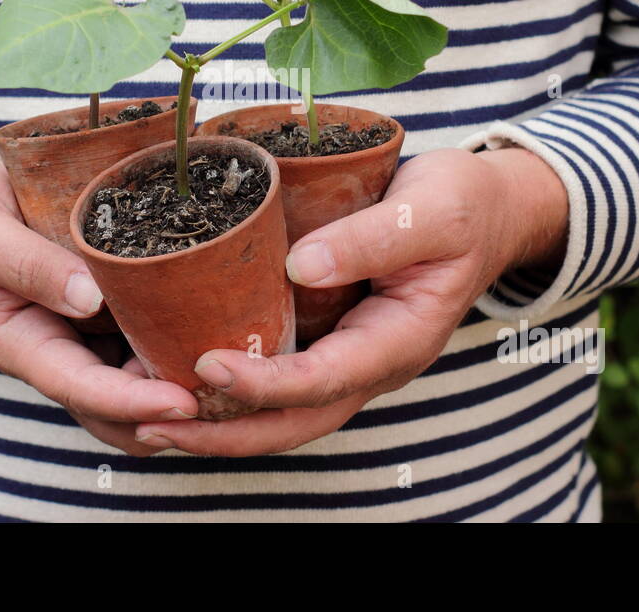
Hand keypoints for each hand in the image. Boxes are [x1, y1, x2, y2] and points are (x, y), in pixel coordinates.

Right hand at [0, 147, 197, 454]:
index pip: (80, 390)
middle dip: (167, 414)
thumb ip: (25, 264)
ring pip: (138, 380)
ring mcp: (86, 332)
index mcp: (21, 343)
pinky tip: (222, 325)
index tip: (182, 404)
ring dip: (182, 384)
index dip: (131, 403)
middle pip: (116, 408)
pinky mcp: (110, 306)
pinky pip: (148, 336)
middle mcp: (59, 348)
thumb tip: (88, 299)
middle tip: (226, 399)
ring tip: (236, 371)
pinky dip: (182, 341)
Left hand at [132, 147, 568, 455]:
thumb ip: (373, 238)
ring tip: (152, 417)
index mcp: (399, 340)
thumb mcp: (432, 211)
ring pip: (283, 414)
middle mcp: (370, 364)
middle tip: (155, 422)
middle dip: (225, 431)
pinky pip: (280, 381)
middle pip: (295, 421)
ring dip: (220, 422)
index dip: (265, 382)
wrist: (486, 210)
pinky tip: (181, 375)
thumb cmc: (461, 206)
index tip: (207, 364)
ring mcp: (349, 357)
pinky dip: (232, 391)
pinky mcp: (330, 339)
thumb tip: (301, 265)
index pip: (324, 380)